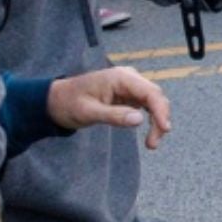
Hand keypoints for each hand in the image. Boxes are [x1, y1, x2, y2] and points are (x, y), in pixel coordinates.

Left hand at [48, 67, 170, 150]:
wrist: (56, 100)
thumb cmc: (69, 104)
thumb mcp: (88, 112)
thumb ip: (114, 115)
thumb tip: (139, 119)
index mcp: (120, 77)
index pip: (150, 92)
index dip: (161, 111)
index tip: (164, 129)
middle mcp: (129, 77)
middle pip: (156, 97)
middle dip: (160, 119)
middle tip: (153, 144)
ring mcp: (130, 84)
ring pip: (154, 101)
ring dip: (157, 120)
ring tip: (152, 142)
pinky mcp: (129, 93)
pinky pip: (147, 104)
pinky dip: (151, 118)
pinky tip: (149, 132)